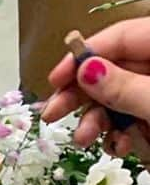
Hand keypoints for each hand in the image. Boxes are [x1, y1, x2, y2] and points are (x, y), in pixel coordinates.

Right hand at [42, 18, 149, 156]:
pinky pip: (132, 121)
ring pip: (119, 99)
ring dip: (97, 121)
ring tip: (84, 141)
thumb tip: (85, 71)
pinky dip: (119, 135)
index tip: (54, 79)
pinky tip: (118, 148)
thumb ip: (124, 87)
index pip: (120, 36)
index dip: (84, 55)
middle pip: (114, 69)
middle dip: (82, 94)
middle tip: (51, 115)